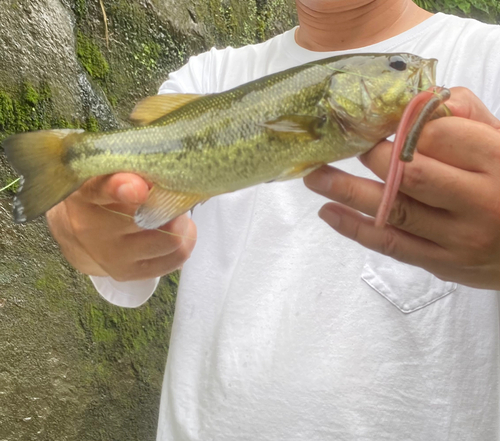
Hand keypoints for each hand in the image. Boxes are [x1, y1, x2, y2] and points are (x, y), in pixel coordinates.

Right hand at [46, 173, 196, 280]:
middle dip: (171, 203)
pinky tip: (175, 233)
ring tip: (175, 215)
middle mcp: (92, 227)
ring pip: (170, 240)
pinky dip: (184, 243)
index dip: (122, 187)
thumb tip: (165, 169)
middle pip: (150, 217)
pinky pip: (174, 259)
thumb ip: (128, 167)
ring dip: (182, 224)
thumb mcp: (103, 172)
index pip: (101, 189)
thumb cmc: (100, 193)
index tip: (139, 188)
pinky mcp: (127, 273)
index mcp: (86, 192)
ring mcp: (109, 255)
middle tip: (174, 195)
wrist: (74, 231)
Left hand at [304, 87, 499, 289]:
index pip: (438, 136)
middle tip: (340, 145)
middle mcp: (480, 201)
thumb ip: (469, 118)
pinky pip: (392, 245)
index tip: (378, 122)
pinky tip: (328, 211)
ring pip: (394, 210)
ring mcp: (459, 238)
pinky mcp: (443, 263)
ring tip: (313, 176)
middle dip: (370, 156)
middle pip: (409, 173)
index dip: (402, 126)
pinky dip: (355, 228)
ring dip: (346, 191)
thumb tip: (420, 101)